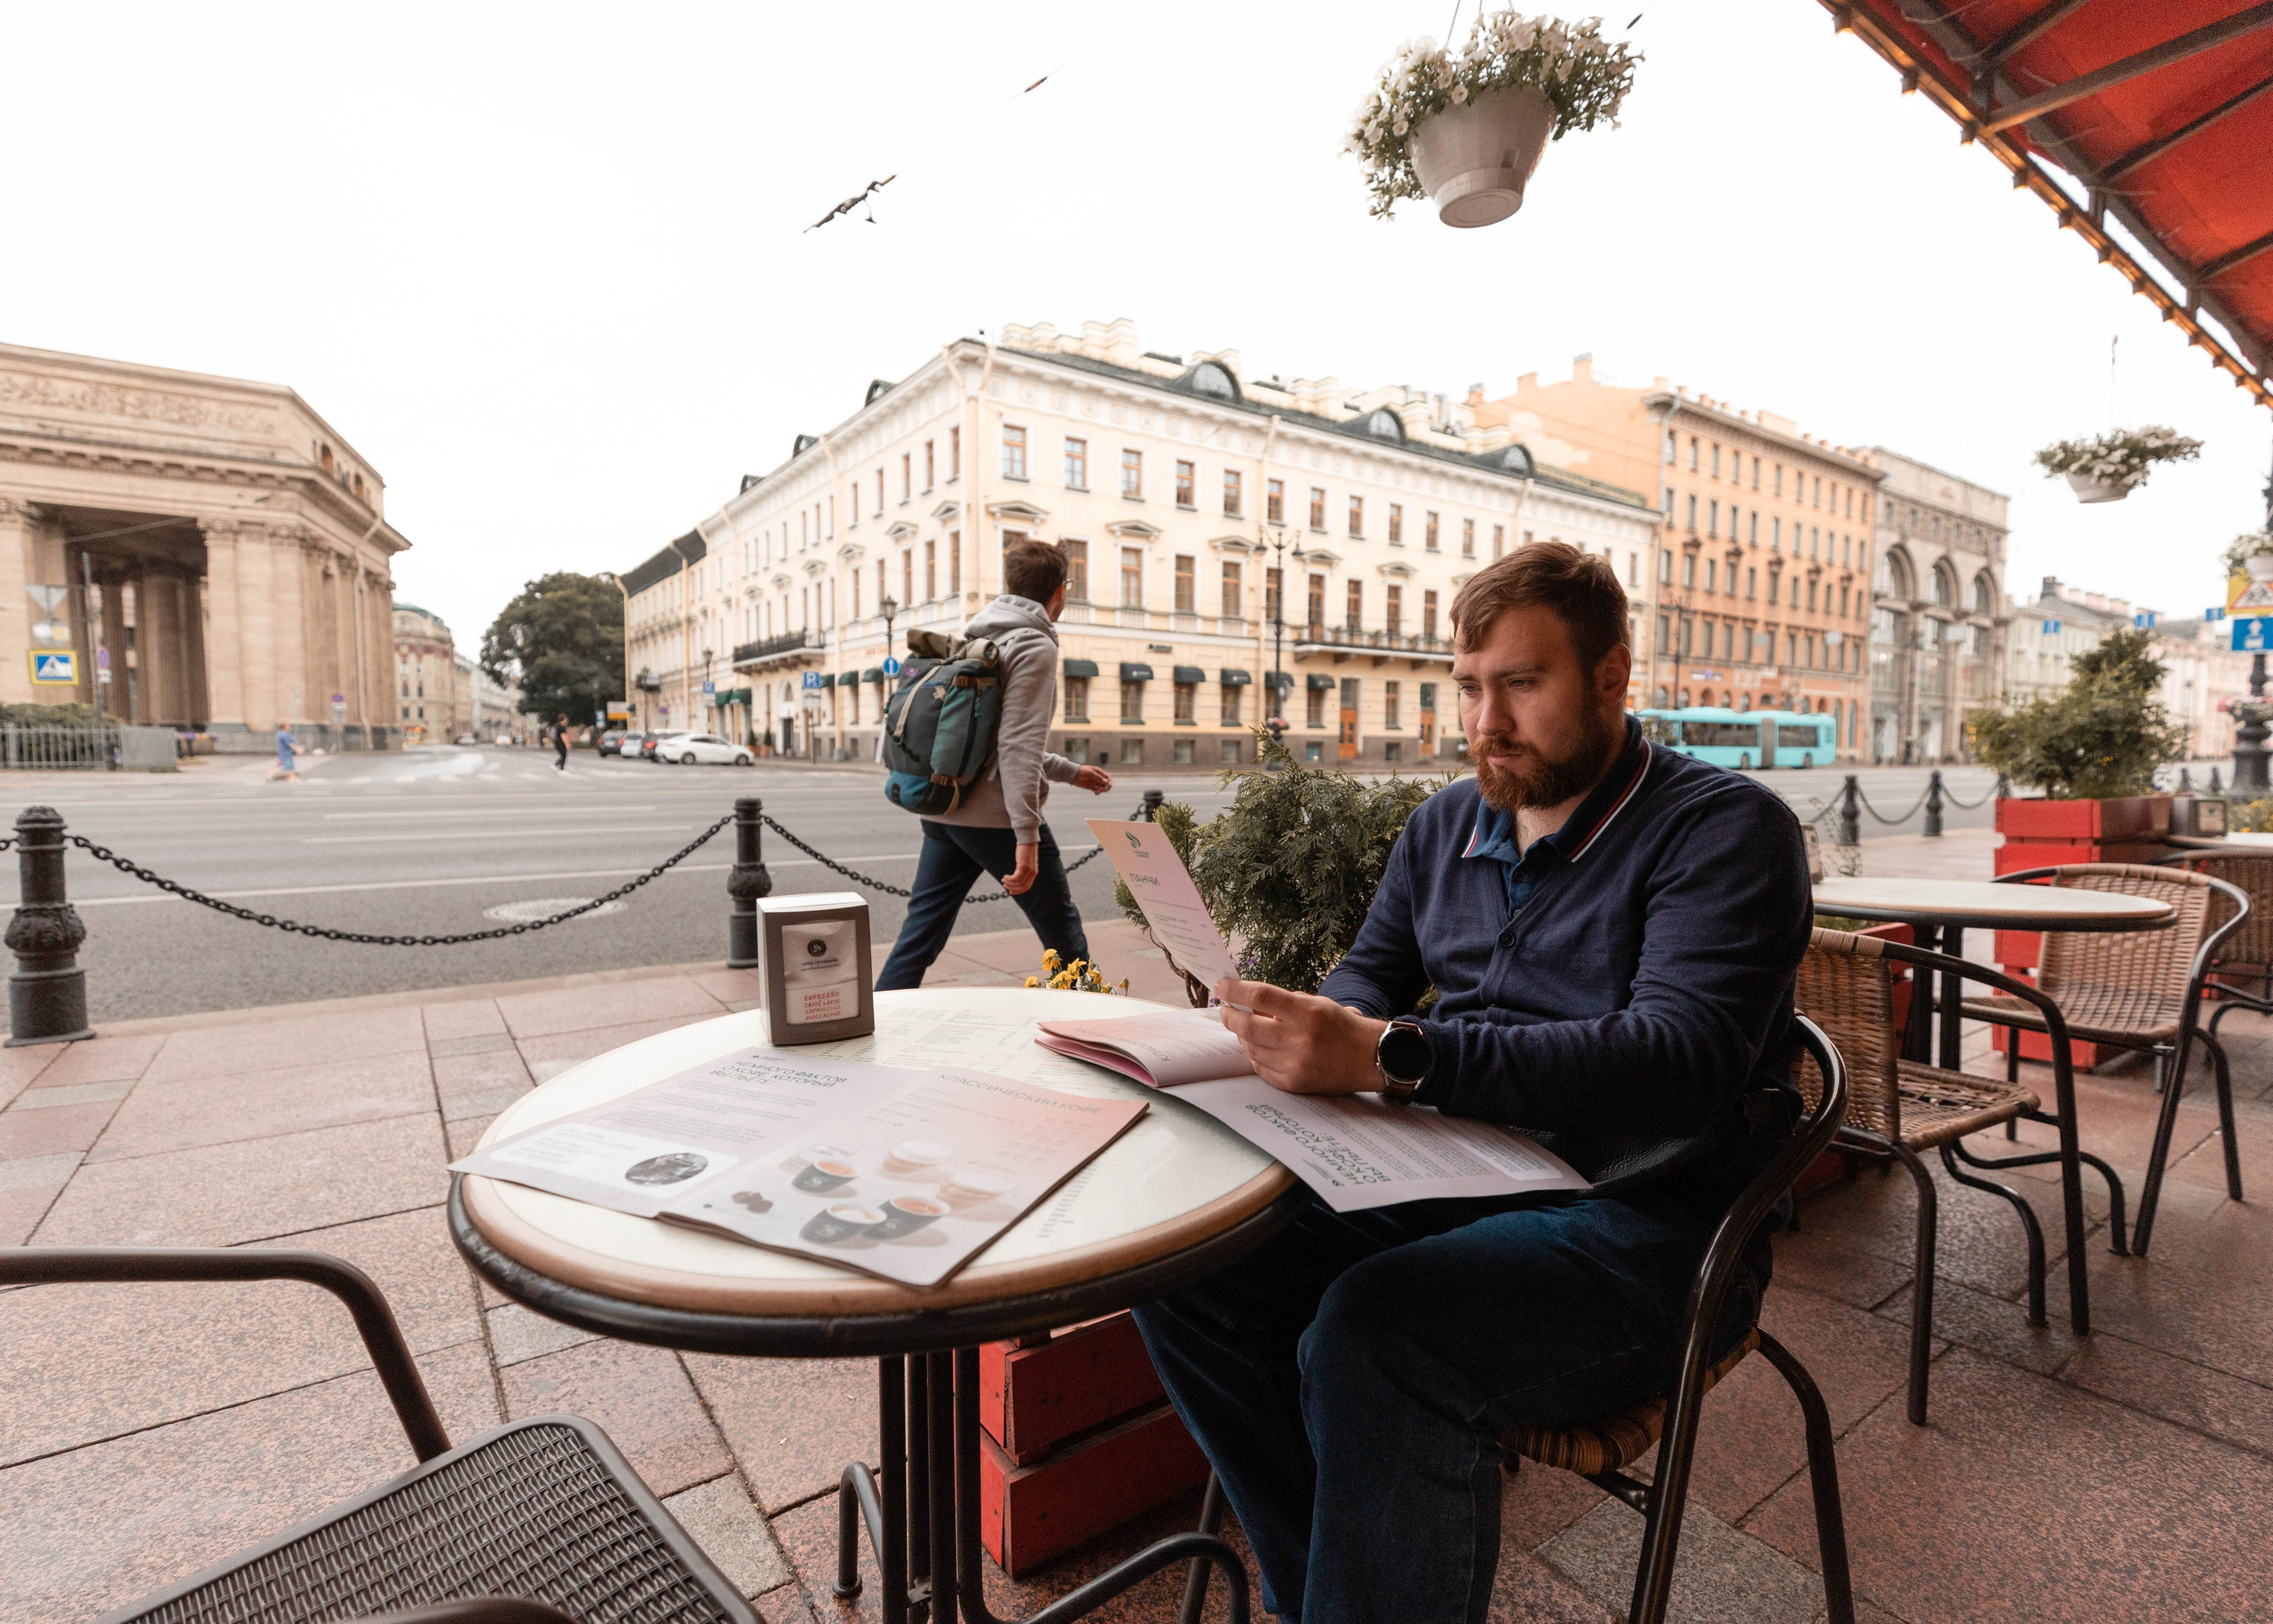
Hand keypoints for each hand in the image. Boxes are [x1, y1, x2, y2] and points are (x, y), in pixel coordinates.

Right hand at [1005, 842, 1039, 894]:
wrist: (1028, 840)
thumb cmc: (1026, 850)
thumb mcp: (1026, 862)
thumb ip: (1024, 869)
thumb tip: (1017, 876)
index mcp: (1033, 873)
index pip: (1027, 887)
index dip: (1018, 891)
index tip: (1011, 891)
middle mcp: (1032, 873)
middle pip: (1023, 887)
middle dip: (1013, 889)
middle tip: (1005, 886)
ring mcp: (1028, 870)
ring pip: (1018, 883)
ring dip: (1009, 883)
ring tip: (1003, 880)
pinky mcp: (1023, 865)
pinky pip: (1016, 877)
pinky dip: (1009, 879)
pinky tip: (1005, 876)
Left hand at [1074, 765, 1112, 793]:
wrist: (1073, 774)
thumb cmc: (1082, 771)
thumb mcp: (1090, 773)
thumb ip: (1098, 777)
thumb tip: (1106, 781)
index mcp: (1099, 772)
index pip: (1107, 777)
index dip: (1110, 781)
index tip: (1109, 786)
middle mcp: (1098, 777)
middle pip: (1106, 783)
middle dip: (1107, 787)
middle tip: (1105, 790)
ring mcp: (1095, 782)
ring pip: (1102, 787)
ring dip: (1102, 790)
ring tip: (1097, 792)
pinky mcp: (1091, 787)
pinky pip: (1097, 790)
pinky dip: (1098, 792)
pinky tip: (1095, 793)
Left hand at [1213, 978, 1385, 1095]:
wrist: (1369, 1058)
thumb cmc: (1342, 1027)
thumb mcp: (1317, 1004)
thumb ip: (1284, 1003)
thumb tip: (1249, 1003)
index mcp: (1307, 1013)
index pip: (1260, 996)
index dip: (1235, 990)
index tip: (1221, 986)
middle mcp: (1300, 1039)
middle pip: (1248, 1026)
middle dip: (1229, 1016)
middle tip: (1225, 1010)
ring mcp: (1295, 1064)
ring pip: (1251, 1049)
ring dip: (1243, 1037)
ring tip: (1246, 1029)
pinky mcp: (1294, 1084)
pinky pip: (1261, 1069)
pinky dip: (1256, 1056)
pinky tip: (1260, 1048)